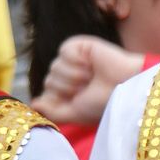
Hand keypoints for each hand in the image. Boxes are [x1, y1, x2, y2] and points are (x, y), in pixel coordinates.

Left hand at [29, 35, 145, 125]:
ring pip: (54, 68)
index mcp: (69, 92)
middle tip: (89, 88)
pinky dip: (76, 61)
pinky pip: (63, 52)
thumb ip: (52, 111)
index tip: (79, 101)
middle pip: (49, 81)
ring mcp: (73, 60)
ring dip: (74, 76)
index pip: (47, 94)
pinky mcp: (79, 46)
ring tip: (92, 76)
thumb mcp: (75, 113)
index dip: (60, 100)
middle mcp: (69, 75)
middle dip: (68, 89)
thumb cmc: (105, 103)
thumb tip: (33, 103)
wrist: (126, 86)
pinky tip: (90, 63)